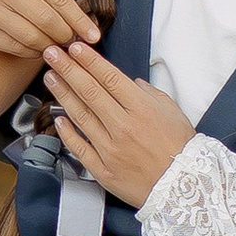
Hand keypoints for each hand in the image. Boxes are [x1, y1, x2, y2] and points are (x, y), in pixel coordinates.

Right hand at [0, 0, 96, 56]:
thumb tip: (78, 21)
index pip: (60, 0)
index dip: (80, 21)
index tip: (94, 36)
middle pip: (48, 20)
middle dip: (65, 36)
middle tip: (71, 43)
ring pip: (32, 37)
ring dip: (48, 47)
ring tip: (54, 47)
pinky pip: (14, 46)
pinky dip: (30, 52)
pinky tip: (35, 49)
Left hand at [38, 43, 195, 207]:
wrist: (184, 187)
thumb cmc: (180, 148)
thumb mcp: (172, 111)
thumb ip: (149, 94)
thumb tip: (130, 82)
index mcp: (141, 109)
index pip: (108, 78)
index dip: (89, 61)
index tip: (74, 48)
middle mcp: (122, 126)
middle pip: (89, 92)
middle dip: (68, 69)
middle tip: (51, 54)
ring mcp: (109, 148)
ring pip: (80, 116)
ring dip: (62, 94)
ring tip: (50, 78)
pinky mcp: (102, 169)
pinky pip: (79, 147)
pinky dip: (67, 132)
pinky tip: (58, 118)